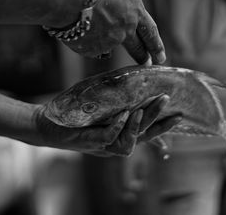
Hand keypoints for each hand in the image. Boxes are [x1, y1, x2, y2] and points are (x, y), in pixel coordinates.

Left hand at [33, 95, 180, 156]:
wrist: (46, 124)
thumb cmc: (73, 115)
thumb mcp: (96, 106)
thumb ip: (112, 99)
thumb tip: (128, 79)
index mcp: (118, 135)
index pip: (146, 133)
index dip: (163, 127)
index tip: (179, 115)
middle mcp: (113, 144)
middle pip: (142, 137)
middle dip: (157, 121)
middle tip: (166, 100)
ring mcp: (101, 146)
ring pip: (128, 143)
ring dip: (137, 126)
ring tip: (141, 110)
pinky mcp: (88, 142)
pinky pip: (108, 138)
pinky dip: (118, 126)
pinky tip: (123, 113)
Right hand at [63, 0, 164, 63]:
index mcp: (135, 13)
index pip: (150, 32)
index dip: (157, 45)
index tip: (161, 58)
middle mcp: (124, 31)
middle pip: (136, 48)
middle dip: (141, 56)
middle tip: (145, 63)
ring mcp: (107, 43)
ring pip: (109, 47)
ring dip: (106, 44)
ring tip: (96, 34)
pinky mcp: (89, 49)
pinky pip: (90, 49)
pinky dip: (88, 43)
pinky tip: (80, 32)